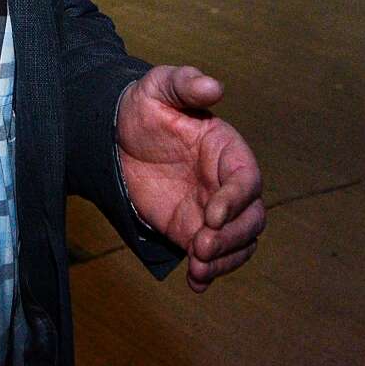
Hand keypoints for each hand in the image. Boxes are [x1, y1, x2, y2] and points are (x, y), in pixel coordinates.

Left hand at [116, 66, 264, 292]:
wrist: (113, 136)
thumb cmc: (143, 107)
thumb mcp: (159, 86)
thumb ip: (185, 83)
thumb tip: (214, 86)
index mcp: (227, 151)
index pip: (248, 180)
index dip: (236, 199)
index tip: (212, 213)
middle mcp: (225, 184)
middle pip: (251, 219)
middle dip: (232, 238)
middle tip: (200, 246)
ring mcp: (211, 210)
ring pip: (238, 243)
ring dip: (224, 260)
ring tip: (197, 268)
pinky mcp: (191, 229)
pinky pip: (210, 257)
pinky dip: (209, 273)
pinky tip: (195, 282)